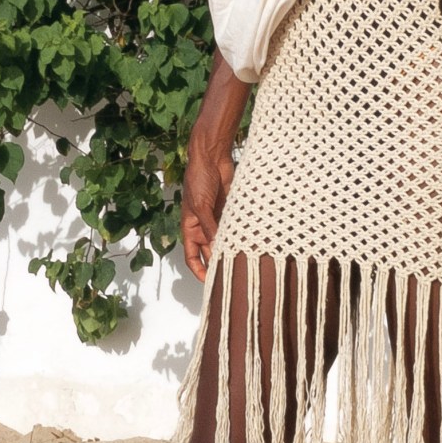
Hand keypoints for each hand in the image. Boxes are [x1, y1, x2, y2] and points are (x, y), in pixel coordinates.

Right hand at [181, 139, 234, 281]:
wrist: (212, 158)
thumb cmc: (199, 179)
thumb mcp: (201, 205)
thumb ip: (210, 227)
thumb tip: (217, 250)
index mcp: (190, 227)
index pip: (192, 257)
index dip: (199, 271)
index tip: (209, 284)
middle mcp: (204, 227)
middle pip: (210, 252)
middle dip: (219, 263)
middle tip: (233, 276)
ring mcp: (218, 220)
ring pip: (225, 242)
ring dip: (233, 251)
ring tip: (245, 264)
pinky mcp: (232, 212)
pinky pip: (237, 229)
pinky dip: (242, 237)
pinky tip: (251, 245)